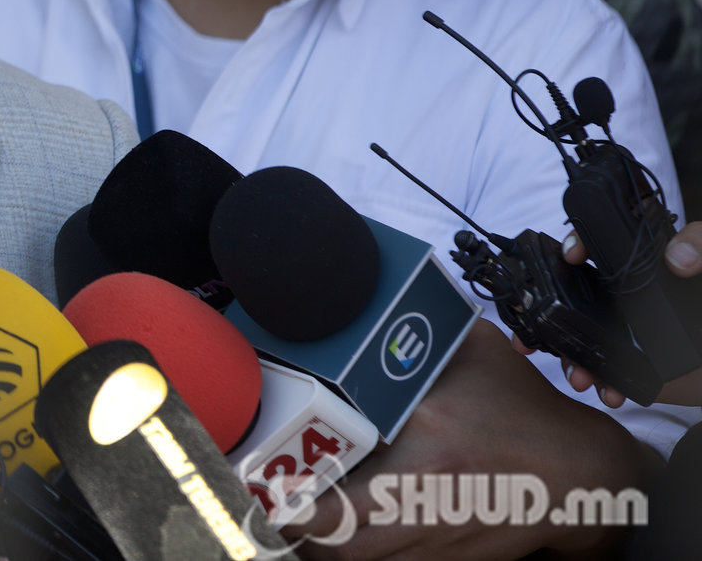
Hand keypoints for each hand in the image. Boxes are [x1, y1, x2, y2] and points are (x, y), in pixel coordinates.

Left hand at [292, 322, 654, 559]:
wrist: (581, 477)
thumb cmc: (523, 410)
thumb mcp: (473, 354)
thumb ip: (420, 334)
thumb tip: (366, 303)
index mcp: (428, 454)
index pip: (345, 494)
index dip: (293, 502)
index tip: (256, 483)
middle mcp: (426, 505)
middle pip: (338, 545)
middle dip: (293, 531)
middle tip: (261, 501)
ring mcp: (437, 540)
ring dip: (318, 545)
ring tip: (288, 516)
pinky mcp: (450, 559)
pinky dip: (356, 553)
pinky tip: (335, 531)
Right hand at [525, 222, 701, 405]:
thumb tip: (676, 258)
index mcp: (640, 266)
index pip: (597, 246)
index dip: (575, 246)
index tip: (570, 257)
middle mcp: (623, 297)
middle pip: (572, 296)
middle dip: (548, 315)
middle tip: (541, 335)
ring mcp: (624, 332)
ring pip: (580, 337)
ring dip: (569, 358)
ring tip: (581, 377)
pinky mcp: (634, 364)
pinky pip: (604, 372)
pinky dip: (599, 384)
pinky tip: (609, 392)